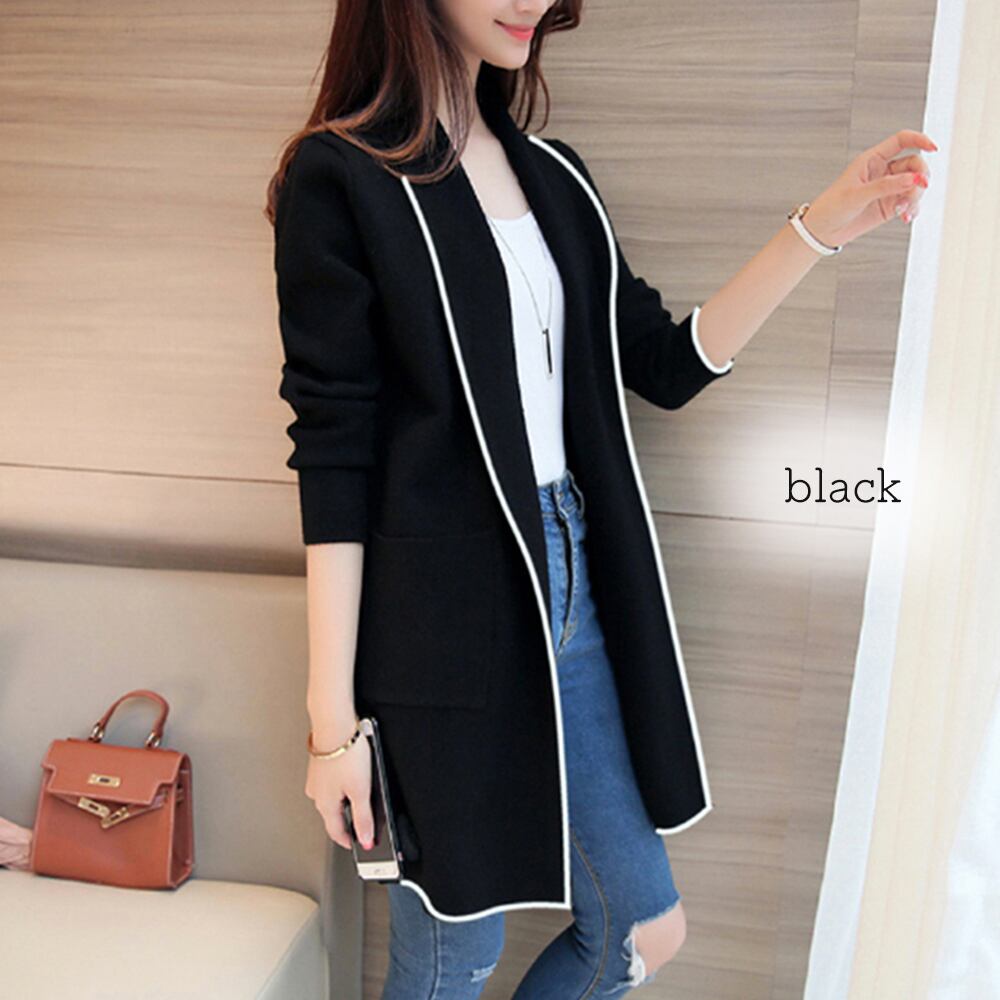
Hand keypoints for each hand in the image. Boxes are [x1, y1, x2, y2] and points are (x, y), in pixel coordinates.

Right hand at [304, 723, 374, 851]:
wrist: (334, 724)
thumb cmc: (346, 753)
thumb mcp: (361, 791)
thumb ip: (363, 818)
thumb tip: (366, 840)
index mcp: (325, 805)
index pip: (337, 833)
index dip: (350, 841)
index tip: (359, 845)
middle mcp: (317, 793)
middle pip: (334, 815)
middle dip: (347, 822)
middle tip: (361, 826)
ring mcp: (316, 778)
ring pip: (332, 798)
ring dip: (345, 803)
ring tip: (360, 800)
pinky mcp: (320, 765)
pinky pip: (331, 782)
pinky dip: (341, 786)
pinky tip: (352, 777)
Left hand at [800, 129, 937, 248]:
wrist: (823, 231)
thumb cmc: (832, 207)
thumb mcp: (857, 194)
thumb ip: (885, 186)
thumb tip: (913, 179)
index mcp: (872, 160)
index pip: (901, 140)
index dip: (919, 139)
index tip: (933, 148)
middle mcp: (883, 171)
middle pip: (914, 164)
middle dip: (920, 176)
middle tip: (918, 189)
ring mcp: (888, 188)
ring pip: (915, 184)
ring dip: (915, 196)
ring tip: (904, 211)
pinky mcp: (890, 205)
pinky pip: (910, 202)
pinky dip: (913, 209)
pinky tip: (906, 217)